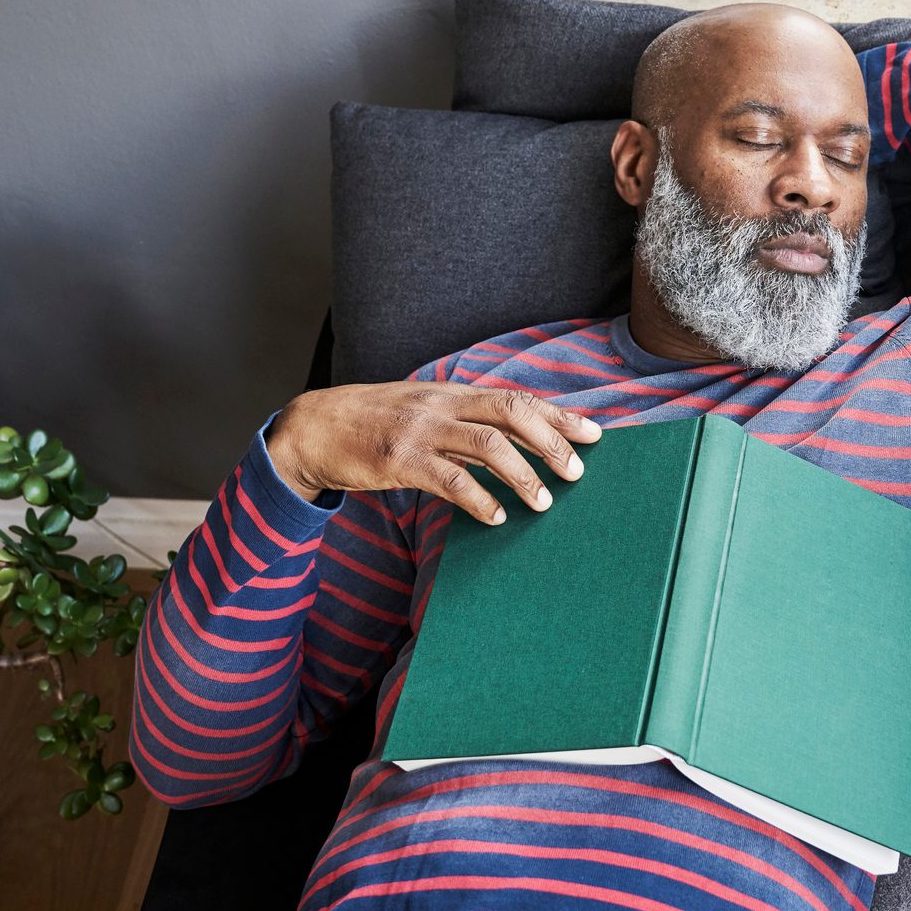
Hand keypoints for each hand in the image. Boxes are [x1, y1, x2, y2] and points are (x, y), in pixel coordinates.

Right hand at [266, 381, 600, 524]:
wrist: (315, 427)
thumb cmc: (377, 424)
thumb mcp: (425, 413)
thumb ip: (466, 425)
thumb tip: (518, 447)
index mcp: (453, 393)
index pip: (517, 398)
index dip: (558, 415)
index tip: (594, 434)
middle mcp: (443, 405)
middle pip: (511, 413)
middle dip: (551, 442)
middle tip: (577, 473)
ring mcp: (422, 430)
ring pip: (487, 446)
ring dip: (522, 476)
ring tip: (543, 503)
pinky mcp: (400, 460)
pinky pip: (450, 480)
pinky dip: (479, 500)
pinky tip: (495, 518)